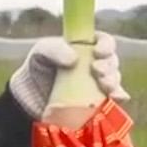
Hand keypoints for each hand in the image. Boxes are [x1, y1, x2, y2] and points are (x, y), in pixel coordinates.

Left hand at [9, 32, 127, 119]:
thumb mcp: (41, 52)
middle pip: (112, 62)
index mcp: (87, 47)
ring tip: (105, 87)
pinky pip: (113, 101)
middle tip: (98, 71)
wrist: (28, 98)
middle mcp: (96, 65)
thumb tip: (74, 59)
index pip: (105, 42)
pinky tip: (117, 99)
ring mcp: (97, 85)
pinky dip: (118, 98)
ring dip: (114, 82)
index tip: (98, 52)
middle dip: (109, 66)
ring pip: (114, 80)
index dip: (106, 45)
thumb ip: (54, 49)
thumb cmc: (37, 68)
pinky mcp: (96, 103)